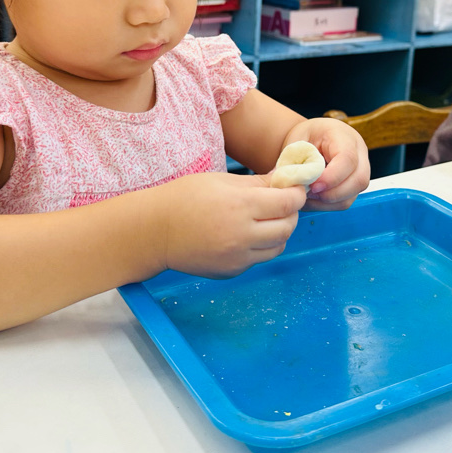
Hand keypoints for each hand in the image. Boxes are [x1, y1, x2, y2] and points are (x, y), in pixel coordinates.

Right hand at [153, 173, 305, 278]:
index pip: (288, 203)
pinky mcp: (232, 271)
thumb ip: (257, 183)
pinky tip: (246, 234)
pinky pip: (259, 258)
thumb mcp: (222, 181)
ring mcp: (238, 257)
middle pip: (288, 226)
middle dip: (290, 213)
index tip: (294, 188)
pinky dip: (261, 246)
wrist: (154, 231)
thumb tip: (286, 181)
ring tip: (264, 219)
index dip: (296, 194)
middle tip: (282, 203)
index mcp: (240, 206)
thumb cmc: (184, 198)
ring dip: (279, 232)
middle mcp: (242, 235)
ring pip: (278, 246)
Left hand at [281, 118, 369, 210]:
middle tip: (308, 193)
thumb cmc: (306, 136)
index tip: (313, 186)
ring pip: (352, 195)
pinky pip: (345, 201)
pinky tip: (311, 198)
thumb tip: (292, 181)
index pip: (348, 159)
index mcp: (344, 137)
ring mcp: (360, 170)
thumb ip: (297, 159)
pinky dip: (326, 205)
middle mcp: (359, 153)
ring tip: (307, 195)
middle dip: (332, 193)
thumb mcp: (298, 140)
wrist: (314, 136)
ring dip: (327, 202)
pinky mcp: (354, 186)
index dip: (332, 177)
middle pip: (358, 180)